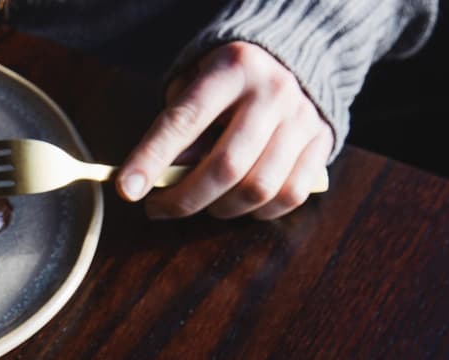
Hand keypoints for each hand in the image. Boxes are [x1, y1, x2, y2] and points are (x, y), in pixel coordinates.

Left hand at [117, 42, 332, 219]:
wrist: (292, 58)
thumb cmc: (226, 80)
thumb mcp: (194, 84)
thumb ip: (178, 125)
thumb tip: (169, 176)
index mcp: (232, 69)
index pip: (184, 121)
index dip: (151, 159)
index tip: (126, 191)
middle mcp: (272, 91)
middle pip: (226, 166)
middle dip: (184, 199)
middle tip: (157, 209)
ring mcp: (302, 119)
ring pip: (258, 188)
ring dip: (219, 209)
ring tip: (201, 204)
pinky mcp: (322, 142)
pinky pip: (289, 195)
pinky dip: (258, 212)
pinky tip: (237, 204)